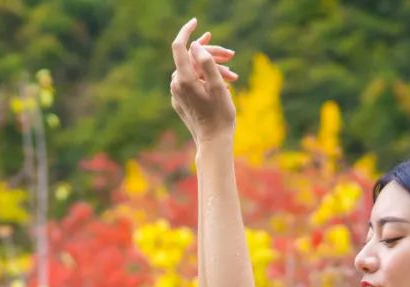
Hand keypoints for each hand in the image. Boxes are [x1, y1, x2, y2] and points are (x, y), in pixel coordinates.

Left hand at [170, 18, 238, 145]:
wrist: (213, 143)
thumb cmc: (220, 116)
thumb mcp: (219, 87)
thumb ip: (207, 64)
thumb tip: (196, 46)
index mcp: (184, 80)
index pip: (179, 46)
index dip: (187, 32)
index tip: (196, 21)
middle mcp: (176, 85)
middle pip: (192, 59)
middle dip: (212, 55)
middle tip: (232, 56)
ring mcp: (177, 94)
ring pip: (194, 71)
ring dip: (213, 69)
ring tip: (233, 77)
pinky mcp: (181, 102)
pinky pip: (192, 83)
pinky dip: (206, 80)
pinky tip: (223, 85)